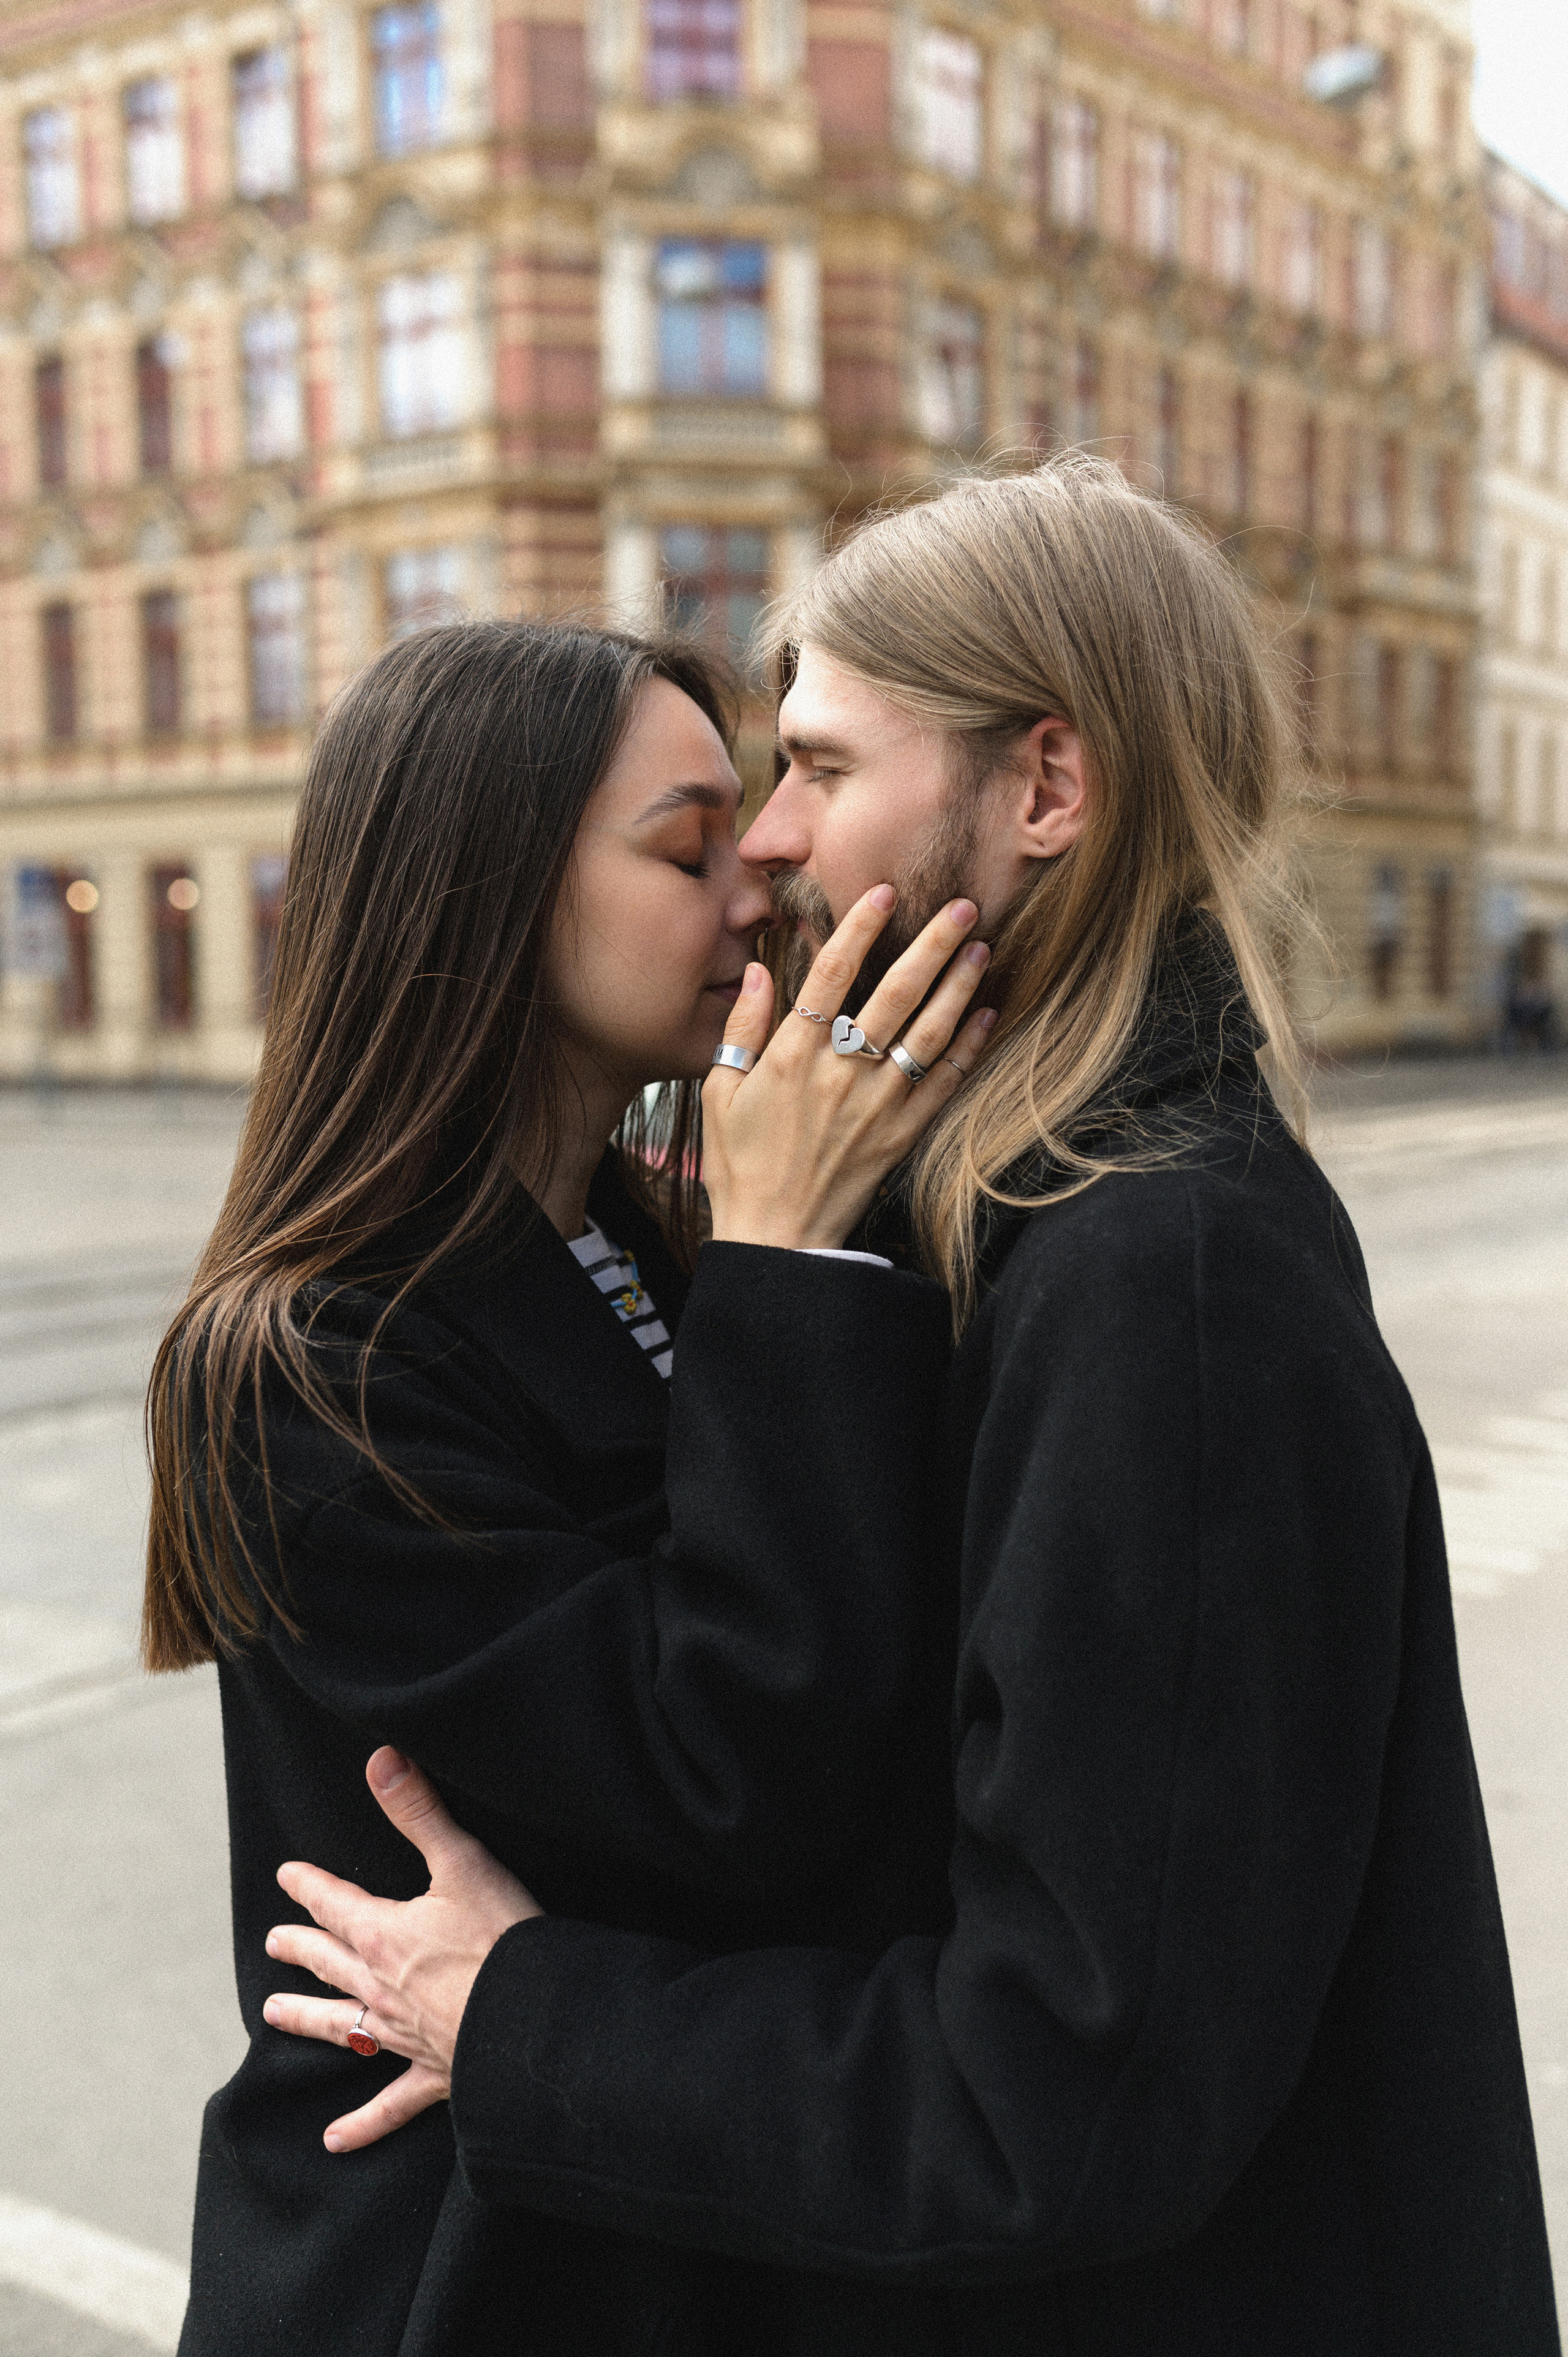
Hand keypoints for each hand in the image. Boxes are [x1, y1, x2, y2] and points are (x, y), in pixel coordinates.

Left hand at [262, 1746, 539, 2153]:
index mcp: (383, 1934)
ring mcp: (401, 2035)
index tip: (287, 1875)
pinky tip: (334, 2141)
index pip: (335, 1903)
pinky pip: (388, 2104)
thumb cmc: (500, 1937)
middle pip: (328, 1963)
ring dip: (307, 2019)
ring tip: (273, 2015)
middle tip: (273, 1942)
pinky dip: (362, 2124)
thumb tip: (381, 1760)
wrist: (529, 2017)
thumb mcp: (461, 1862)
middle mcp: (379, 1987)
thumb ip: (419, 1812)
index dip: (310, 1886)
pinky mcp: (431, 2075)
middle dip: (300, 1947)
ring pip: (340, 2026)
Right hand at [702, 888, 997, 1250]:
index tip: (885, 891)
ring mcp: (877, 1103)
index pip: (832, 973)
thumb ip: (742, 1028)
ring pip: (928, 1032)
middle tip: (965, 906)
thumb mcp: (719, 1092)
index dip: (860, 927)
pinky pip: (943, 1084)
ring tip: (982, 948)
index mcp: (792, 1055)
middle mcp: (840, 1072)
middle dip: (932, 944)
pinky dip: (969, 1048)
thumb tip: (760, 971)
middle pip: (895, 992)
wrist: (776, 1236)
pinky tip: (988, 1015)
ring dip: (960, 986)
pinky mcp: (901, 1134)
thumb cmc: (741, 1164)